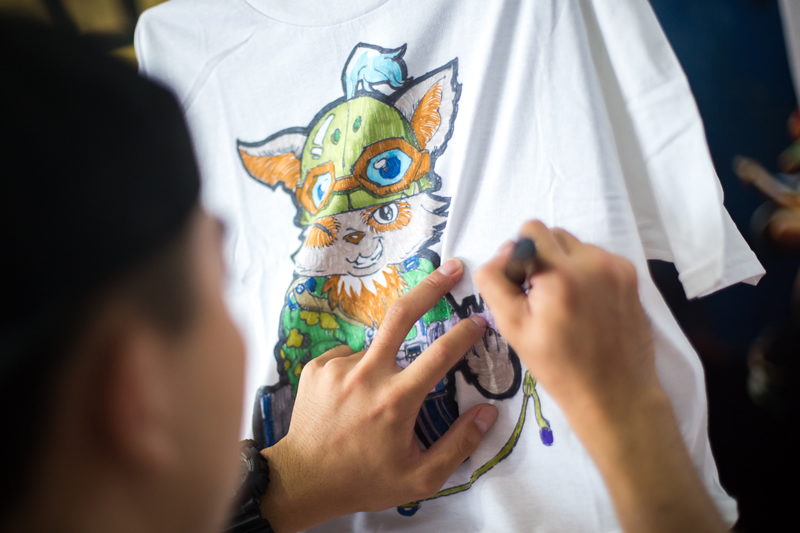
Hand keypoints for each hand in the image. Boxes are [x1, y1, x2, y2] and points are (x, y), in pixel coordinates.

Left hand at [261, 258, 497, 532]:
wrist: (303, 480)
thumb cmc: (365, 480)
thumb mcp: (420, 478)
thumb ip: (460, 445)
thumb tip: (489, 413)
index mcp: (397, 398)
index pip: (442, 352)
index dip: (466, 332)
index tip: (481, 320)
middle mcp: (367, 374)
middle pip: (403, 314)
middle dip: (431, 286)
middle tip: (452, 268)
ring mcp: (338, 366)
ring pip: (375, 348)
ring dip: (386, 362)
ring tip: (373, 404)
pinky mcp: (317, 367)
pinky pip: (349, 357)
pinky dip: (359, 370)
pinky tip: (352, 400)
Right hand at [474, 221, 656, 425]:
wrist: (615, 394)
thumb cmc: (559, 367)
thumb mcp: (512, 327)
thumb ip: (496, 281)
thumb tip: (502, 254)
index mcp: (560, 274)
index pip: (529, 231)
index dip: (518, 260)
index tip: (524, 291)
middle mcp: (593, 262)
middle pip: (552, 234)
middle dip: (539, 258)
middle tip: (541, 298)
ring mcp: (616, 267)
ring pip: (574, 245)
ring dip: (562, 264)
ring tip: (566, 304)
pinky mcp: (631, 275)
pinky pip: (596, 258)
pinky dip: (585, 273)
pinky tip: (586, 306)